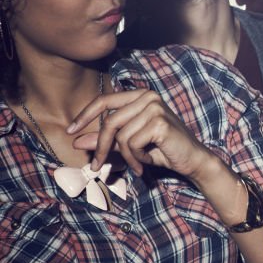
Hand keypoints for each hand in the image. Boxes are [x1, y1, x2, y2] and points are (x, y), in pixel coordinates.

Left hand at [66, 90, 214, 178]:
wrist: (193, 161)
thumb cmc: (163, 151)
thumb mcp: (130, 144)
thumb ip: (106, 140)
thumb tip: (76, 141)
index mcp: (141, 96)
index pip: (105, 100)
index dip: (85, 115)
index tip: (69, 131)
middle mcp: (148, 97)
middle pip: (109, 121)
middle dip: (102, 147)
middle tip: (97, 167)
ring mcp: (155, 108)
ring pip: (120, 135)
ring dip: (126, 157)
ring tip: (138, 164)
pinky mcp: (159, 123)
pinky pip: (132, 144)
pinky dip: (136, 158)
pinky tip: (148, 161)